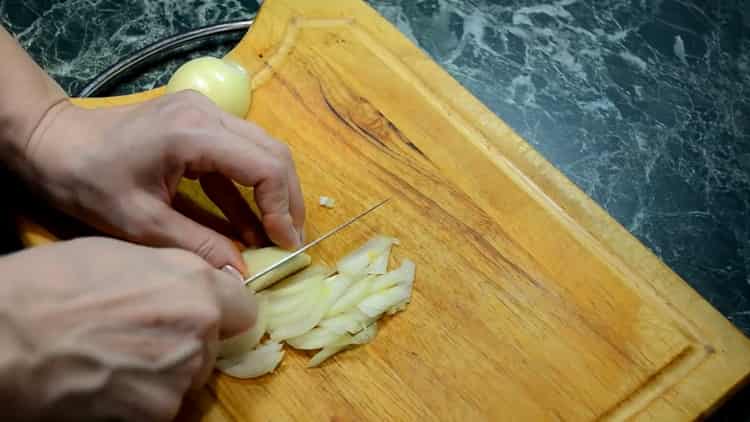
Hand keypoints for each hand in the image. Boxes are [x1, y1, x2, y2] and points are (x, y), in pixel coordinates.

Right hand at [0, 237, 255, 420]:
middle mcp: (199, 328)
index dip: (223, 311)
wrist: (5, 337)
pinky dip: (144, 398)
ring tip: (117, 356)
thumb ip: (173, 272)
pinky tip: (109, 380)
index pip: (244, 307)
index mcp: (195, 285)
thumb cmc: (52, 285)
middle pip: (214, 344)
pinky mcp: (158, 413)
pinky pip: (165, 404)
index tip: (206, 314)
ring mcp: (181, 374)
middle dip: (189, 341)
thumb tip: (192, 284)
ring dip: (166, 370)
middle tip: (143, 335)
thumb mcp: (123, 254)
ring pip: (190, 375)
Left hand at [21, 91, 304, 272]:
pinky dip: (249, 188)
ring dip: (274, 193)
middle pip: (273, 153)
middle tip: (290, 241)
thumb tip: (243, 276)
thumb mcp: (141, 223)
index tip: (284, 245)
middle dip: (288, 200)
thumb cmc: (89, 182)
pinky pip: (239, 153)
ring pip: (262, 150)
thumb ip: (199, 246)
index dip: (282, 208)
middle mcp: (208, 113)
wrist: (55, 143)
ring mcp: (205, 112)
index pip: (265, 165)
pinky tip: (250, 224)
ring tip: (276, 235)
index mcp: (193, 134)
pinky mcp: (200, 121)